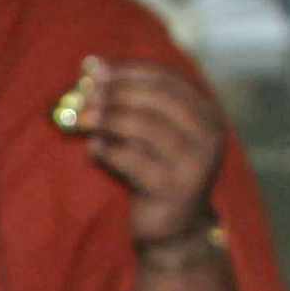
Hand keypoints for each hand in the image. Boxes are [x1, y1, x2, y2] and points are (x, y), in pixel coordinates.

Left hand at [76, 60, 231, 248]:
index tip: (95, 72)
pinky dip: (106, 149)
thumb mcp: (147, 132)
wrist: (173, 226)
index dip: (129, 72)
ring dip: (106, 119)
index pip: (168, 80)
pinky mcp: (172, 188)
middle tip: (82, 97)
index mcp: (206, 115)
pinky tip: (93, 149)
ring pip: (144, 126)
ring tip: (81, 120)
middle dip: (115, 93)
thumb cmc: (153, 169)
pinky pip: (131, 159)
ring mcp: (194, 163)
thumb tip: (93, 64)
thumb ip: (128, 100)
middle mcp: (208, 136)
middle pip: (157, 99)